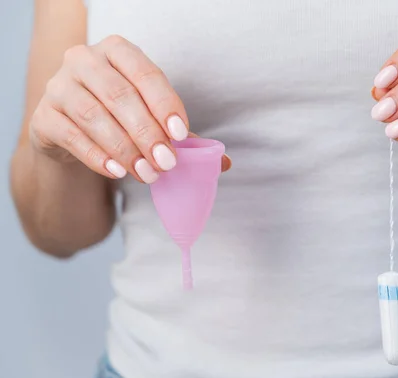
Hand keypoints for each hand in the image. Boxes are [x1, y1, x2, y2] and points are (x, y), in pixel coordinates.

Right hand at [29, 35, 230, 183]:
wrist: (74, 133)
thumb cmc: (120, 118)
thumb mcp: (151, 119)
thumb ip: (182, 136)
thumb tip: (222, 161)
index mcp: (118, 51)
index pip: (145, 74)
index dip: (165, 104)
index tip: (180, 135)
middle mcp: (84, 60)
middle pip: (119, 95)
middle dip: (147, 132)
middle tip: (167, 163)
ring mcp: (59, 86)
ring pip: (93, 115)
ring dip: (125, 149)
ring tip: (148, 174)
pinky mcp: (43, 117)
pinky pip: (71, 136)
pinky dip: (97, 156)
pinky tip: (118, 172)